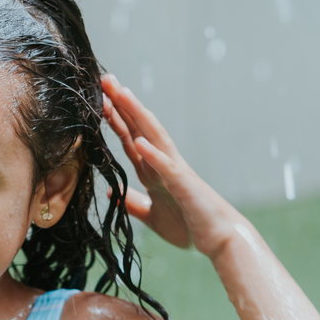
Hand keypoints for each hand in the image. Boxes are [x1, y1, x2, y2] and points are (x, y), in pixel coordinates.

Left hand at [101, 75, 233, 257]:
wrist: (220, 240)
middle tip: (105, 79)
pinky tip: (138, 141)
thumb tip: (113, 193)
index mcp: (155, 172)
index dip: (115, 120)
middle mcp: (164, 164)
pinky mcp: (185, 185)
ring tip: (120, 94)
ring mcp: (175, 172)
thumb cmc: (190, 226)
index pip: (130, 140)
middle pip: (139, 128)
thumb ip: (134, 204)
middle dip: (122, 104)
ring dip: (136, 115)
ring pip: (153, 136)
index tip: (99, 99)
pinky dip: (153, 154)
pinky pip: (167, 167)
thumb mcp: (152, 217)